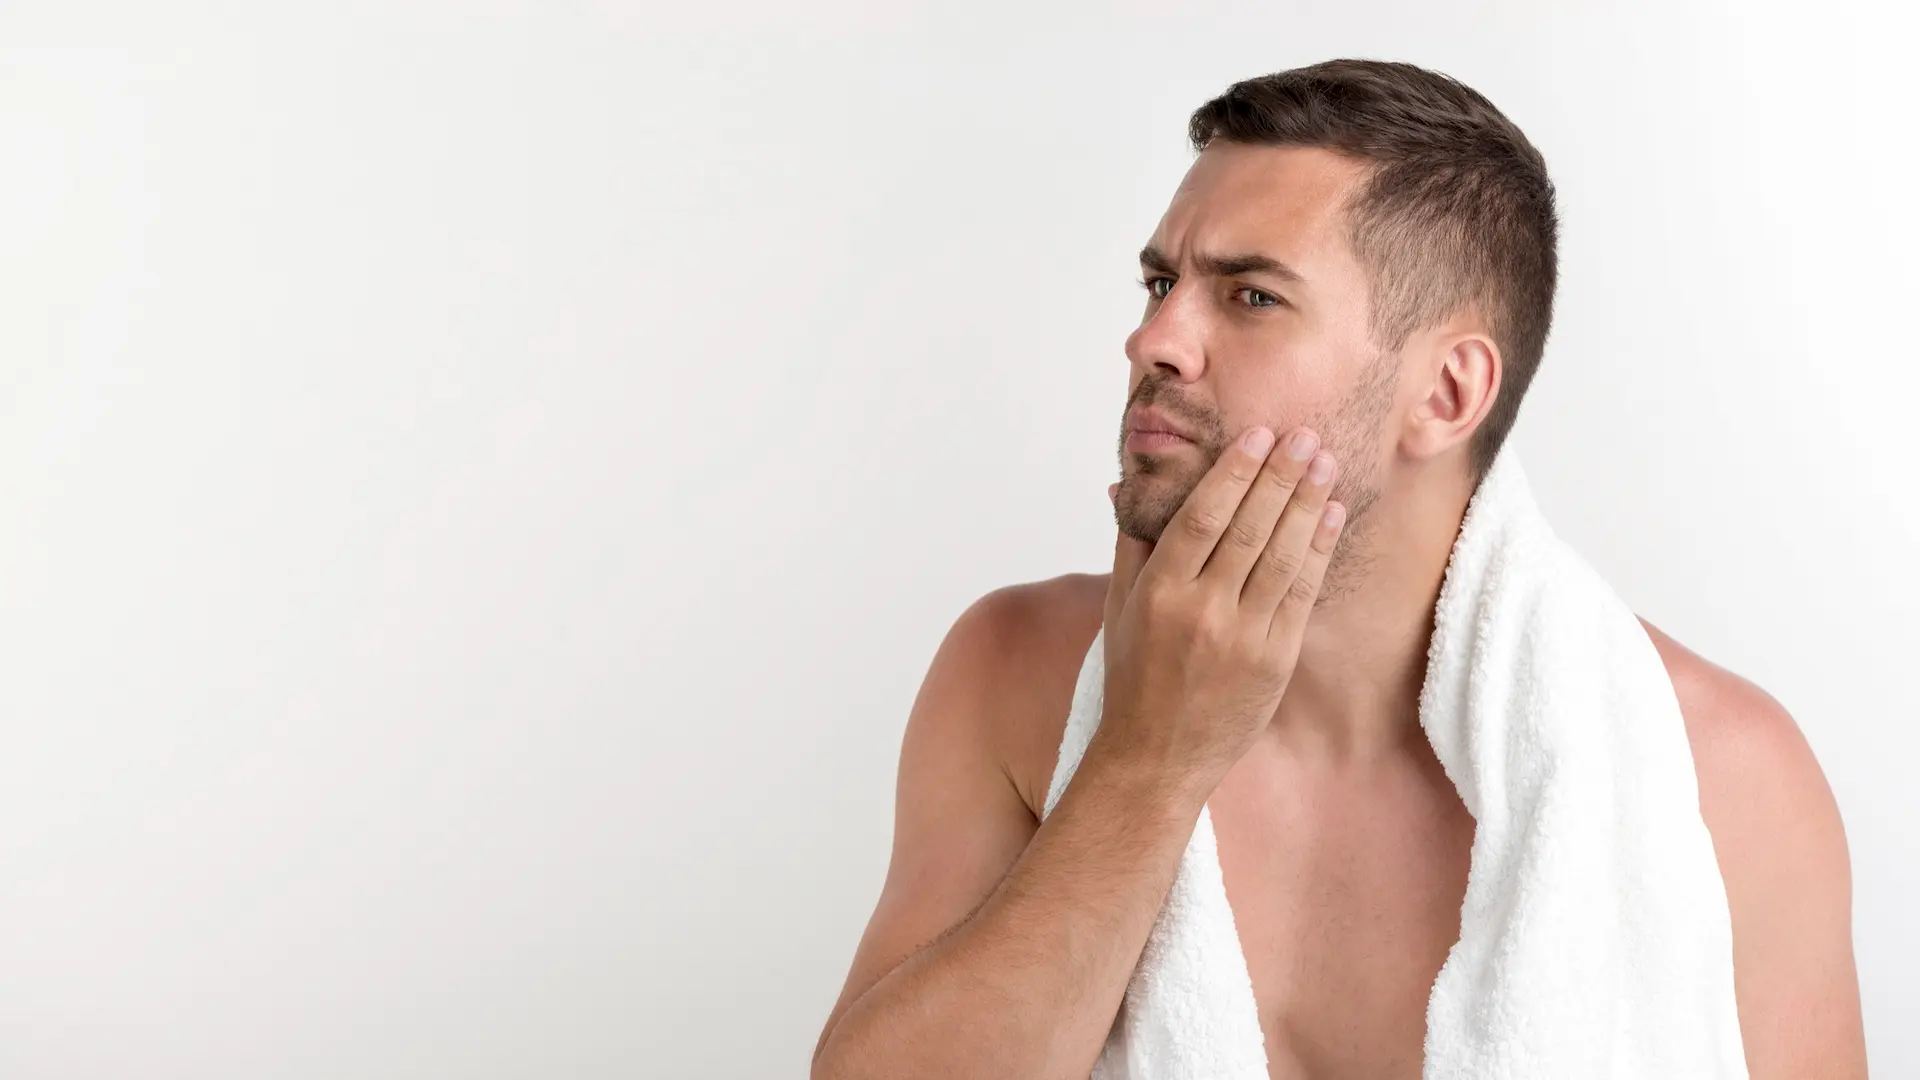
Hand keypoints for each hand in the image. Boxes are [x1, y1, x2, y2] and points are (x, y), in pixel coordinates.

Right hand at [1096, 425, 1346, 785]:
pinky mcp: (1274, 661)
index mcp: (1159, 592)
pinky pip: (1301, 595)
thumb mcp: (1118, 609)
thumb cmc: (1133, 679)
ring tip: (1326, 464)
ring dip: (1308, 505)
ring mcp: (1242, 638)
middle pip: (1249, 529)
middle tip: (1306, 436)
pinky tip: (1330, 517)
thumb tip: (1128, 484)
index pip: (1203, 517)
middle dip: (1281, 477)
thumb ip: (1131, 545)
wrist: (1156, 757)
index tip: (1258, 436)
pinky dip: (1318, 552)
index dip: (1234, 473)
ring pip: (1282, 557)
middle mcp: (1201, 611)